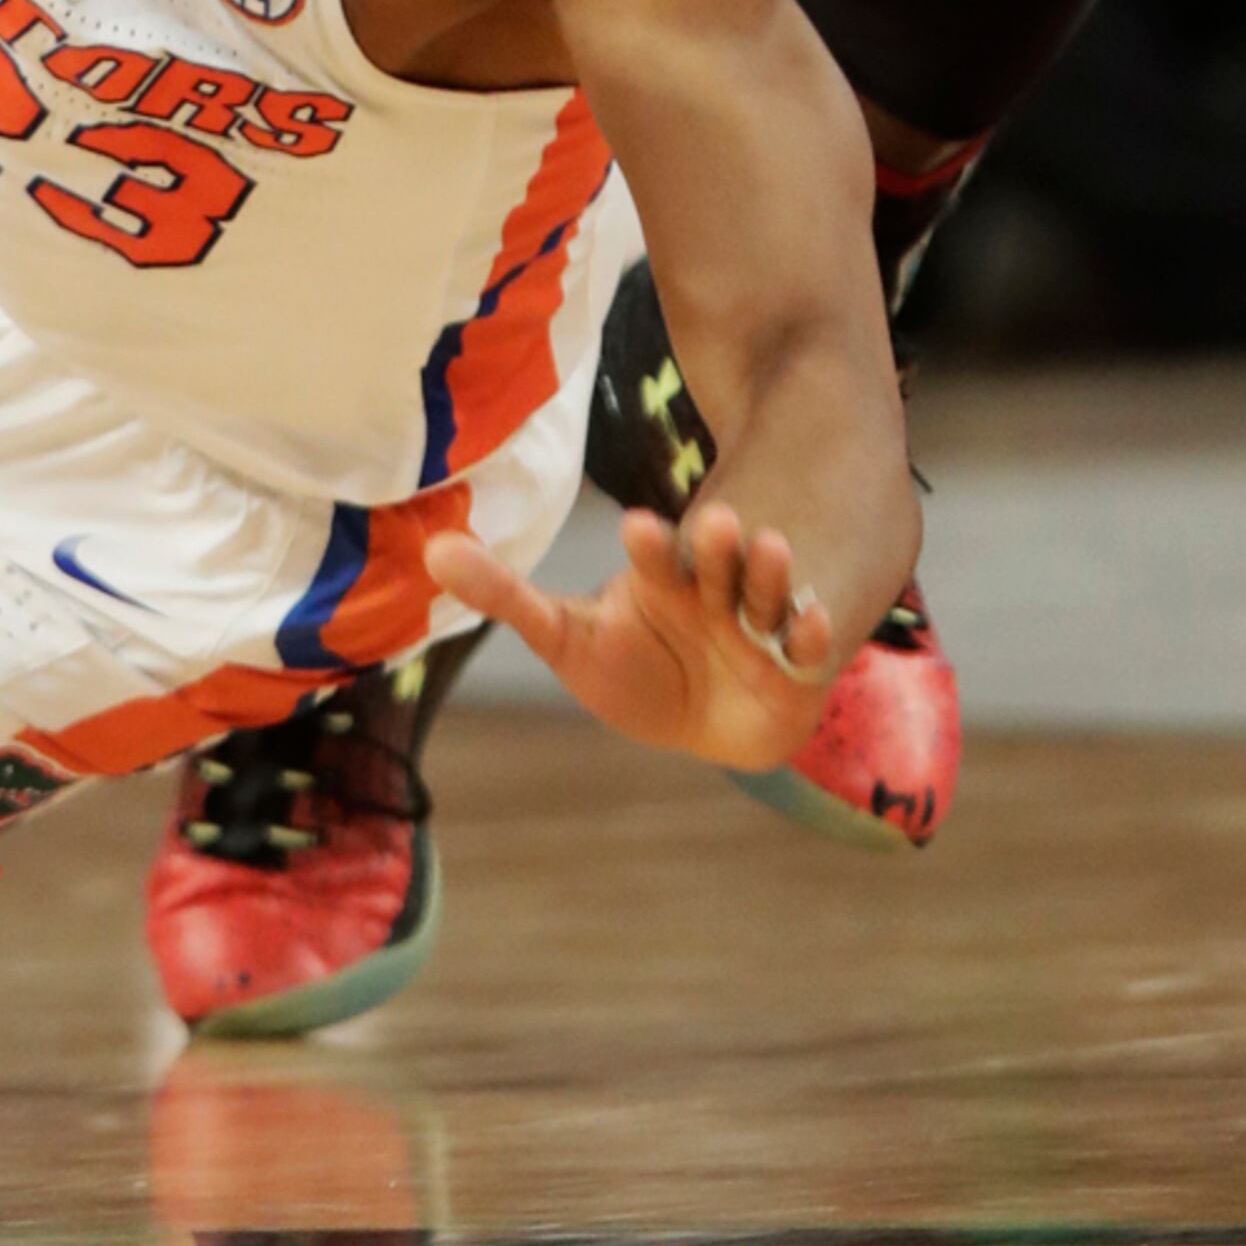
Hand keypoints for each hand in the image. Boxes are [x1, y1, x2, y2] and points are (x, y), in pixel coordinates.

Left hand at [427, 498, 834, 771]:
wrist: (707, 722)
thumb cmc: (633, 673)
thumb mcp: (567, 639)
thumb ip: (509, 596)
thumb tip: (431, 551)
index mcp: (663, 577)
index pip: (657, 554)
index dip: (650, 544)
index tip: (635, 528)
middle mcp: (713, 591)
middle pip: (716, 561)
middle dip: (716, 545)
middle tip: (715, 523)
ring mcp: (756, 626)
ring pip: (763, 590)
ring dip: (768, 571)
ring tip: (770, 547)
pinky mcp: (793, 667)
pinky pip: (806, 645)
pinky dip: (812, 632)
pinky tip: (813, 623)